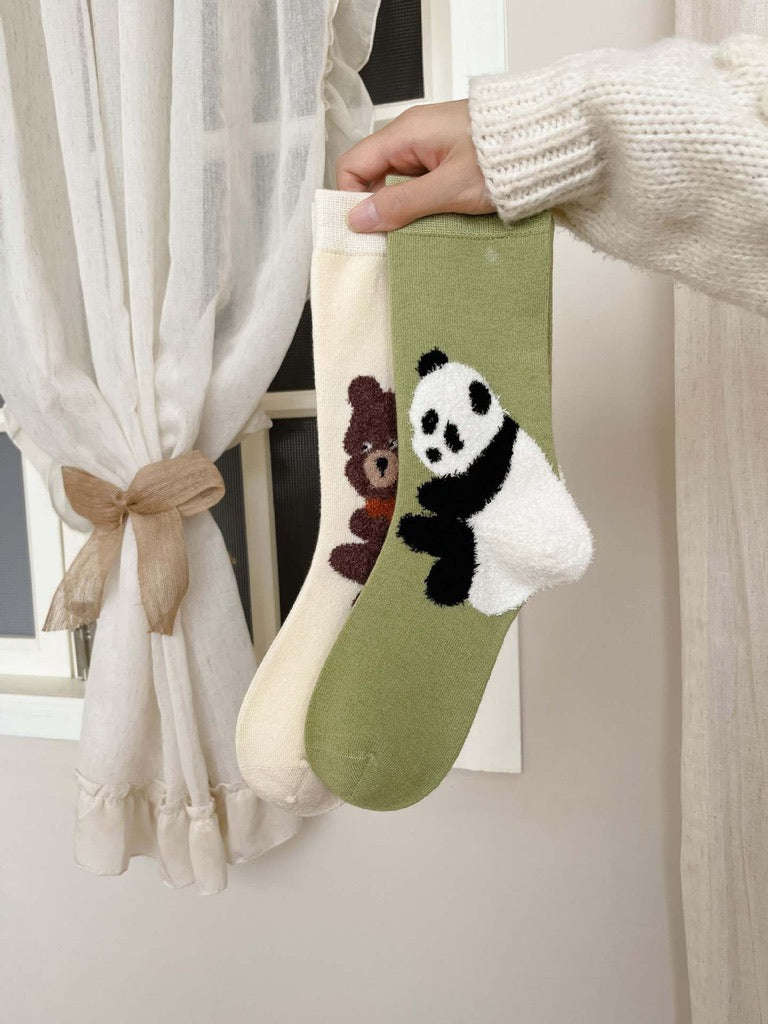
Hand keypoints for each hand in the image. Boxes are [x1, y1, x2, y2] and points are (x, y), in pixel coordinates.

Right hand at [337, 100, 494, 231]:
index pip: (353, 163)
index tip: (367, 229)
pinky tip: (436, 220)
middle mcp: (414, 135)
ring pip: (398, 183)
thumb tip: (357, 218)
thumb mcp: (449, 188)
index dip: (352, 197)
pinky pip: (421, 184)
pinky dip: (423, 205)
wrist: (550, 141)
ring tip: (419, 231)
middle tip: (393, 238)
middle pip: (374, 174)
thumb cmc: (505, 158)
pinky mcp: (450, 158)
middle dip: (378, 208)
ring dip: (403, 210)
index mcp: (406, 132)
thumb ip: (402, 203)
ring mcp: (433, 146)